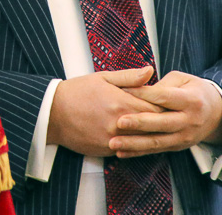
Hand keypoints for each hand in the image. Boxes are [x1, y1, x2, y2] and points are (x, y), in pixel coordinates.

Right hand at [47, 67, 162, 157]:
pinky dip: (134, 143)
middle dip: (161, 121)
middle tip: (168, 116)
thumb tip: (150, 71)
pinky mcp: (106, 150)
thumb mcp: (102, 78)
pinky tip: (136, 137)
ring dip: (149, 134)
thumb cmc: (76, 92)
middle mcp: (120, 124)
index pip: (156, 107)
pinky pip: (128, 149)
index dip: (165, 105)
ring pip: (142, 141)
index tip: (169, 102)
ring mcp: (113, 139)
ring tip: (155, 128)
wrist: (52, 113)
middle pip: (152, 126)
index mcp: (121, 103)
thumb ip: (129, 77)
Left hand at [110, 71, 221, 158]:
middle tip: (118, 122)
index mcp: (191, 100)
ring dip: (134, 144)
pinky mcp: (178, 147)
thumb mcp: (183, 79)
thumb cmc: (194, 90)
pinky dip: (138, 153)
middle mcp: (189, 121)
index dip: (143, 93)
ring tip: (114, 143)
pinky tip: (121, 153)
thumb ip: (162, 84)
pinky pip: (156, 150)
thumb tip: (141, 89)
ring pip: (157, 141)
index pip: (164, 97)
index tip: (122, 90)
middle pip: (162, 122)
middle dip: (139, 123)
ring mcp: (184, 137)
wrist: (217, 114)